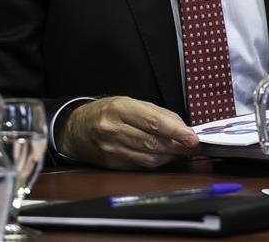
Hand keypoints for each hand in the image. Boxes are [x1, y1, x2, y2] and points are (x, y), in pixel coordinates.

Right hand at [59, 96, 198, 168]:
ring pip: (149, 157)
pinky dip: (157, 162)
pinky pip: (141, 165)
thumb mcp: (129, 103)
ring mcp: (112, 149)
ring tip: (181, 151)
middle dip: (177, 146)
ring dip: (170, 156)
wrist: (76, 129)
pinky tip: (164, 157)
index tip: (193, 138)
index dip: (176, 132)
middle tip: (193, 146)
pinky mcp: (112, 164)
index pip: (154, 122)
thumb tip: (183, 128)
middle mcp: (114, 129)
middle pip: (153, 142)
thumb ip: (157, 114)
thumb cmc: (107, 112)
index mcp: (119, 109)